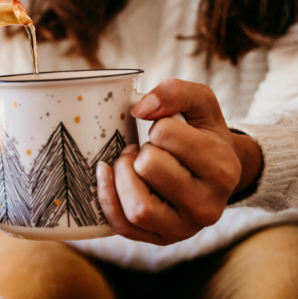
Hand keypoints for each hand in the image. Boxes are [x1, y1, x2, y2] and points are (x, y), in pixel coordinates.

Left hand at [96, 79, 262, 244]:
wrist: (215, 173)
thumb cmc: (203, 134)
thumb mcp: (201, 103)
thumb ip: (176, 92)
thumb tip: (139, 108)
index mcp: (223, 168)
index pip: (166, 133)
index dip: (158, 126)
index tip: (167, 132)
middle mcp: (209, 206)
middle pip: (149, 167)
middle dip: (139, 151)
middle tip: (146, 149)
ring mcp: (185, 228)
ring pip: (137, 206)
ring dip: (122, 176)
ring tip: (131, 164)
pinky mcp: (161, 239)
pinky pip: (124, 227)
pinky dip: (108, 199)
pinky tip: (108, 176)